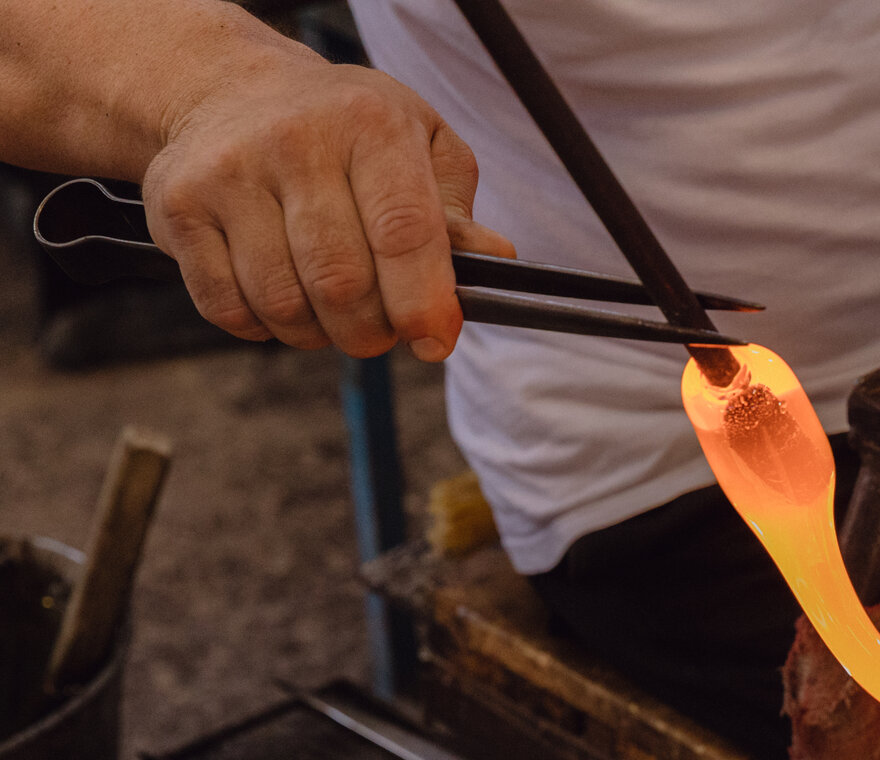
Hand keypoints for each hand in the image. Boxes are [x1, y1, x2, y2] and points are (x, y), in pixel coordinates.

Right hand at [141, 54, 513, 360]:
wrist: (231, 90)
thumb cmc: (346, 131)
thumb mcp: (420, 144)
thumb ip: (455, 208)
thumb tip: (493, 260)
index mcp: (369, 123)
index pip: (404, 232)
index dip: (424, 303)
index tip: (434, 340)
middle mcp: (294, 141)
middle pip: (342, 284)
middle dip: (372, 330)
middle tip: (381, 329)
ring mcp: (227, 172)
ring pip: (284, 304)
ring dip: (319, 334)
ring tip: (333, 313)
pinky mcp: (177, 206)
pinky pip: (229, 309)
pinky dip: (264, 327)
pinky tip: (280, 299)